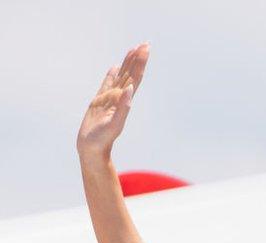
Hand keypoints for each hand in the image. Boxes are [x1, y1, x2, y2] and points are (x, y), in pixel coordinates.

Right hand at [77, 42, 149, 158]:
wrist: (92, 149)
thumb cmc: (103, 139)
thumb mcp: (114, 124)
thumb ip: (123, 107)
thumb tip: (129, 90)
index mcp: (124, 100)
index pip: (135, 78)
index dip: (140, 63)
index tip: (145, 49)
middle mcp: (119, 97)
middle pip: (130, 74)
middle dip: (137, 59)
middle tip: (145, 44)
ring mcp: (109, 99)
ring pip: (121, 76)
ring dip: (128, 63)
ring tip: (133, 50)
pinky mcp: (100, 102)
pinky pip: (107, 83)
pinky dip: (112, 74)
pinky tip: (115, 67)